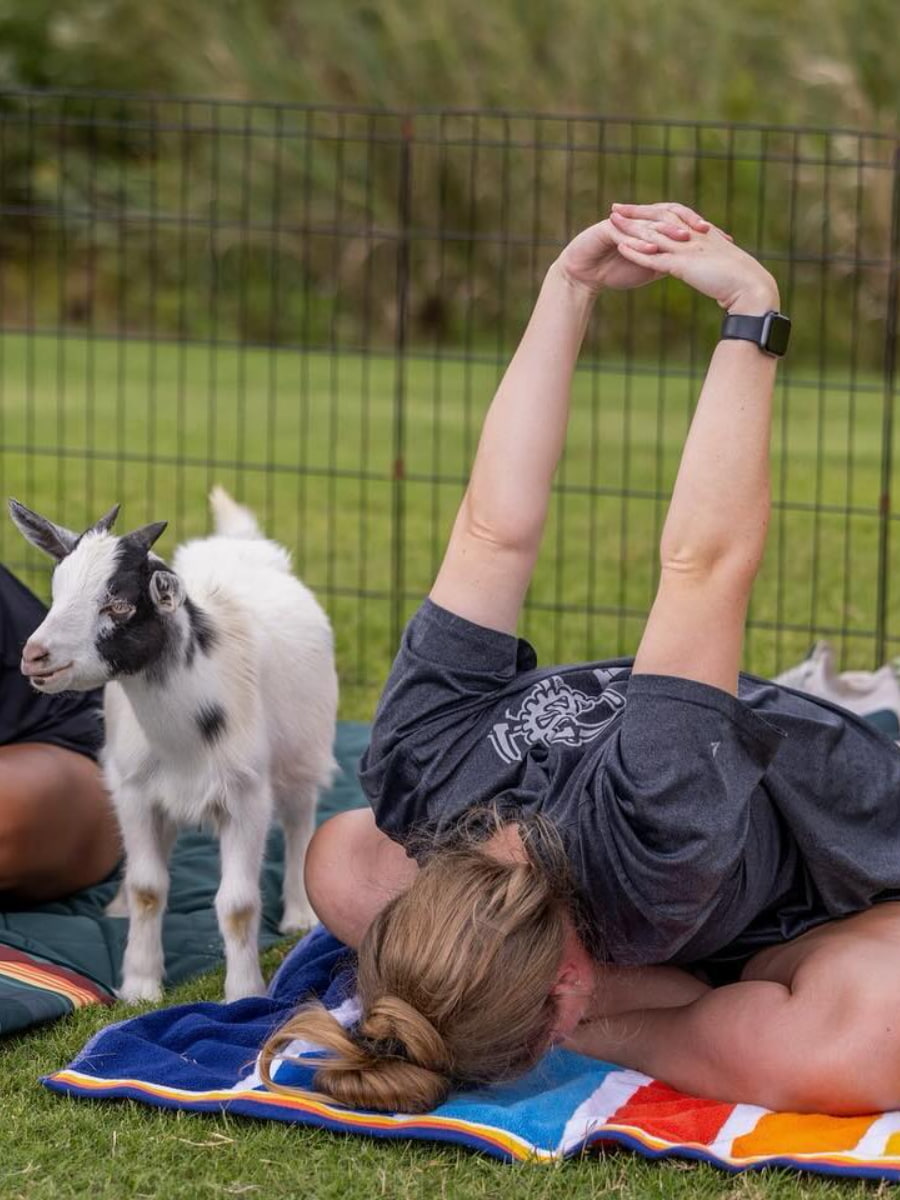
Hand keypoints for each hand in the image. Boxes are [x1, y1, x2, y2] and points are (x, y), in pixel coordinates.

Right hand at [556, 201, 712, 294]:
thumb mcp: (650, 267)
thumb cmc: (616, 270)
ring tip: (683, 238)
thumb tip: (698, 266)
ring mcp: (624, 222)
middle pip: (668, 214)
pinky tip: (652, 248)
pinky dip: (639, 241)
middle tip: (705, 230)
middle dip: (687, 221)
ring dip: (666, 230)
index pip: (681, 221)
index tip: (723, 238)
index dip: (701, 228)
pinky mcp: (607, 229)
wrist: (585, 274)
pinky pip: (626, 233)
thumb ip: (670, 261)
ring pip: (649, 222)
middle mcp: (640, 220)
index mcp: (652, 226)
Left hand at [609, 212, 778, 312]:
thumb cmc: (740, 282)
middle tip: (616, 207)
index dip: (654, 212)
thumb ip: (711, 264)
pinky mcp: (682, 265)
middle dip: (636, 212)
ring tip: (610, 221)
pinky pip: (654, 256)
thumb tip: (708, 269)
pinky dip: (636, 251)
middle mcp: (693, 236)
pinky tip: (620, 247)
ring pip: (653, 234)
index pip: (674, 217)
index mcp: (702, 235)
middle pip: (659, 218)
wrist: (751, 288)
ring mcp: (687, 249)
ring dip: (630, 228)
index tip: (638, 209)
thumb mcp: (722, 268)